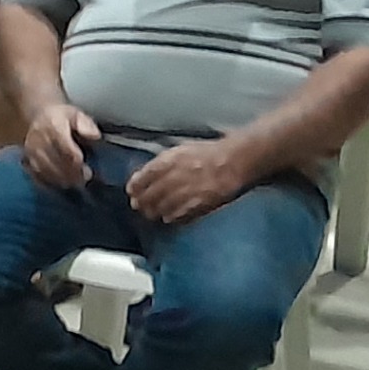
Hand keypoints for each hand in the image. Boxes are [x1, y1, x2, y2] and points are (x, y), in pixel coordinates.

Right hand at [20, 99, 100, 189]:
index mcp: (53, 125)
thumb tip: (95, 136)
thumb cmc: (62, 117)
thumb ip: (87, 125)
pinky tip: (59, 184)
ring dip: (60, 179)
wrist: (40, 115)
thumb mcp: (77, 115)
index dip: (76, 162)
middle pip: (55, 161)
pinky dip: (48, 181)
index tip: (88, 171)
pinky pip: (35, 173)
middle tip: (84, 180)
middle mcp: (39, 137)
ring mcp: (31, 149)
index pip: (65, 147)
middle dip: (70, 173)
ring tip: (74, 184)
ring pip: (45, 169)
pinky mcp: (26, 157)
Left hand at [127, 136, 256, 225]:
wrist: (237, 161)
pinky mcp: (200, 204)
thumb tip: (145, 174)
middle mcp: (176, 176)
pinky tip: (169, 218)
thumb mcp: (181, 151)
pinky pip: (181, 215)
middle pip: (151, 195)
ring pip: (163, 207)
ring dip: (155, 212)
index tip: (131, 191)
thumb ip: (163, 163)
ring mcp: (188, 192)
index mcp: (170, 160)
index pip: (144, 176)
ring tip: (152, 214)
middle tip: (139, 206)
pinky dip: (172, 218)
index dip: (135, 186)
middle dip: (142, 202)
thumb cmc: (210, 153)